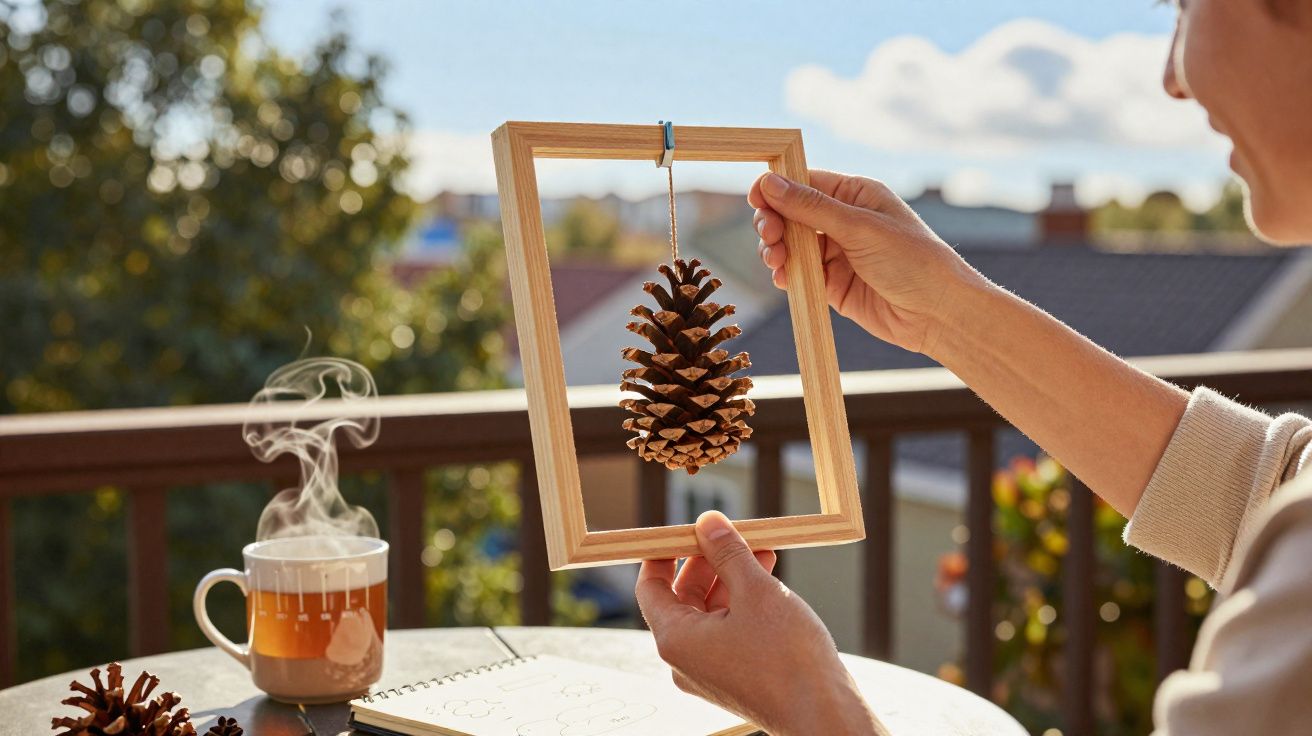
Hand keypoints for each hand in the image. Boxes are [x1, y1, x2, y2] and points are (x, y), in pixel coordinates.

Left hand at [636, 511, 885, 735]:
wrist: (823, 713)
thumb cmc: (787, 657)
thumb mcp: (756, 590)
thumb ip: (728, 553)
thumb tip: (707, 522)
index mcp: (675, 640)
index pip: (650, 587)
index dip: (663, 554)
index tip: (684, 529)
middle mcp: (684, 660)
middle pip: (682, 598)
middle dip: (708, 561)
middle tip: (730, 533)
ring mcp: (709, 672)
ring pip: (709, 613)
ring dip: (731, 578)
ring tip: (761, 550)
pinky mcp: (734, 678)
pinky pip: (727, 631)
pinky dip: (742, 603)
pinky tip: (767, 579)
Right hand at [749, 170, 981, 355]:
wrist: (938, 313)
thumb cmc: (912, 260)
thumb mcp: (859, 227)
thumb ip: (811, 207)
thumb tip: (770, 183)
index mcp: (855, 194)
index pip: (805, 182)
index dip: (776, 189)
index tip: (756, 199)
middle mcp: (843, 221)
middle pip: (790, 214)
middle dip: (773, 222)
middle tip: (769, 235)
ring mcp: (836, 253)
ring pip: (790, 245)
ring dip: (776, 250)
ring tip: (776, 260)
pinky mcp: (832, 284)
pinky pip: (799, 274)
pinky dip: (786, 275)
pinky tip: (784, 278)